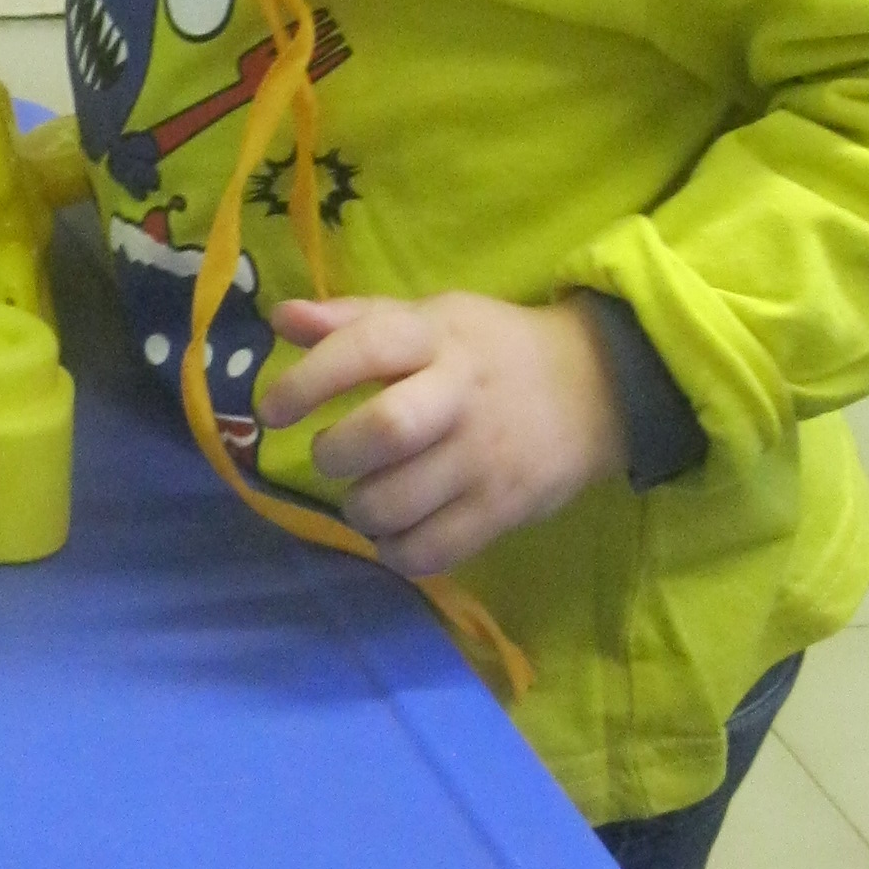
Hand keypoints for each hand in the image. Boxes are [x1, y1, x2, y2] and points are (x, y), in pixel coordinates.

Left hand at [257, 290, 624, 575]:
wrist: (596, 388)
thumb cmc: (489, 350)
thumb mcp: (430, 318)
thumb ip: (353, 320)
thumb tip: (280, 317)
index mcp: (437, 337)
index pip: (367, 347)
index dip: (309, 381)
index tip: (272, 411)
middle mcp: (461, 395)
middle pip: (387, 429)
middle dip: (337, 453)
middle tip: (330, 457)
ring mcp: (486, 457)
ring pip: (400, 500)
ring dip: (361, 509)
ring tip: (364, 498)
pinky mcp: (505, 508)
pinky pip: (434, 549)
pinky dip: (397, 550)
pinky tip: (396, 531)